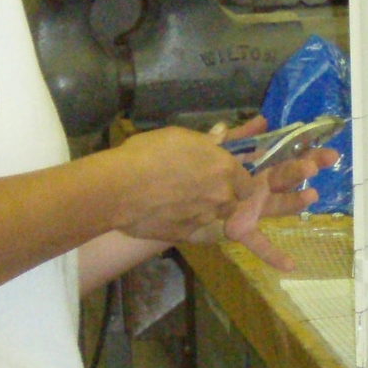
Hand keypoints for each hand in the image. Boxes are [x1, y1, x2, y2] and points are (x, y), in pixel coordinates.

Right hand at [108, 125, 255, 243]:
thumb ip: (205, 140)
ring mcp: (204, 218)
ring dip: (204, 212)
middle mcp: (220, 196)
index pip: (247, 183)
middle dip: (221, 198)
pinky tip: (170, 216)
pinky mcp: (185, 235)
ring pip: (213, 218)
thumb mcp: (178, 136)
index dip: (236, 181)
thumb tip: (222, 132)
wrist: (120, 187)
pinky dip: (187, 225)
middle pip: (232, 203)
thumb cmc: (149, 152)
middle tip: (199, 189)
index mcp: (224, 168)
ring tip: (181, 202)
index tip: (222, 178)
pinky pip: (195, 231)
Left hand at [190, 116, 339, 270]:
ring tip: (312, 194)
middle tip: (329, 157)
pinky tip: (291, 265)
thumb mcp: (209, 145)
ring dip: (294, 199)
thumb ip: (235, 137)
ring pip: (277, 203)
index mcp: (251, 164)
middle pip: (284, 175)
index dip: (302, 149)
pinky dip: (272, 253)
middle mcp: (254, 185)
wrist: (155, 193)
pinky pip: (256, 242)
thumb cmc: (182, 165)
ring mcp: (249, 208)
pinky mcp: (238, 228)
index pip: (281, 154)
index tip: (321, 145)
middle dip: (306, 165)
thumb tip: (262, 121)